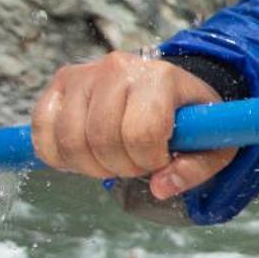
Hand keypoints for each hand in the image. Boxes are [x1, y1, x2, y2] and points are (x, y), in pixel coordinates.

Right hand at [31, 52, 234, 200]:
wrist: (170, 85)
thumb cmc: (193, 118)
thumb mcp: (215, 143)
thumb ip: (195, 169)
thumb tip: (160, 188)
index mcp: (161, 78)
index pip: (142, 134)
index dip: (150, 160)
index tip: (161, 159)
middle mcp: (119, 68)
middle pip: (103, 140)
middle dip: (122, 166)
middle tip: (138, 164)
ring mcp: (84, 73)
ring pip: (70, 140)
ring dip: (91, 166)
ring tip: (115, 159)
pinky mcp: (60, 84)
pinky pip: (43, 131)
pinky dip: (60, 156)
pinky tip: (86, 155)